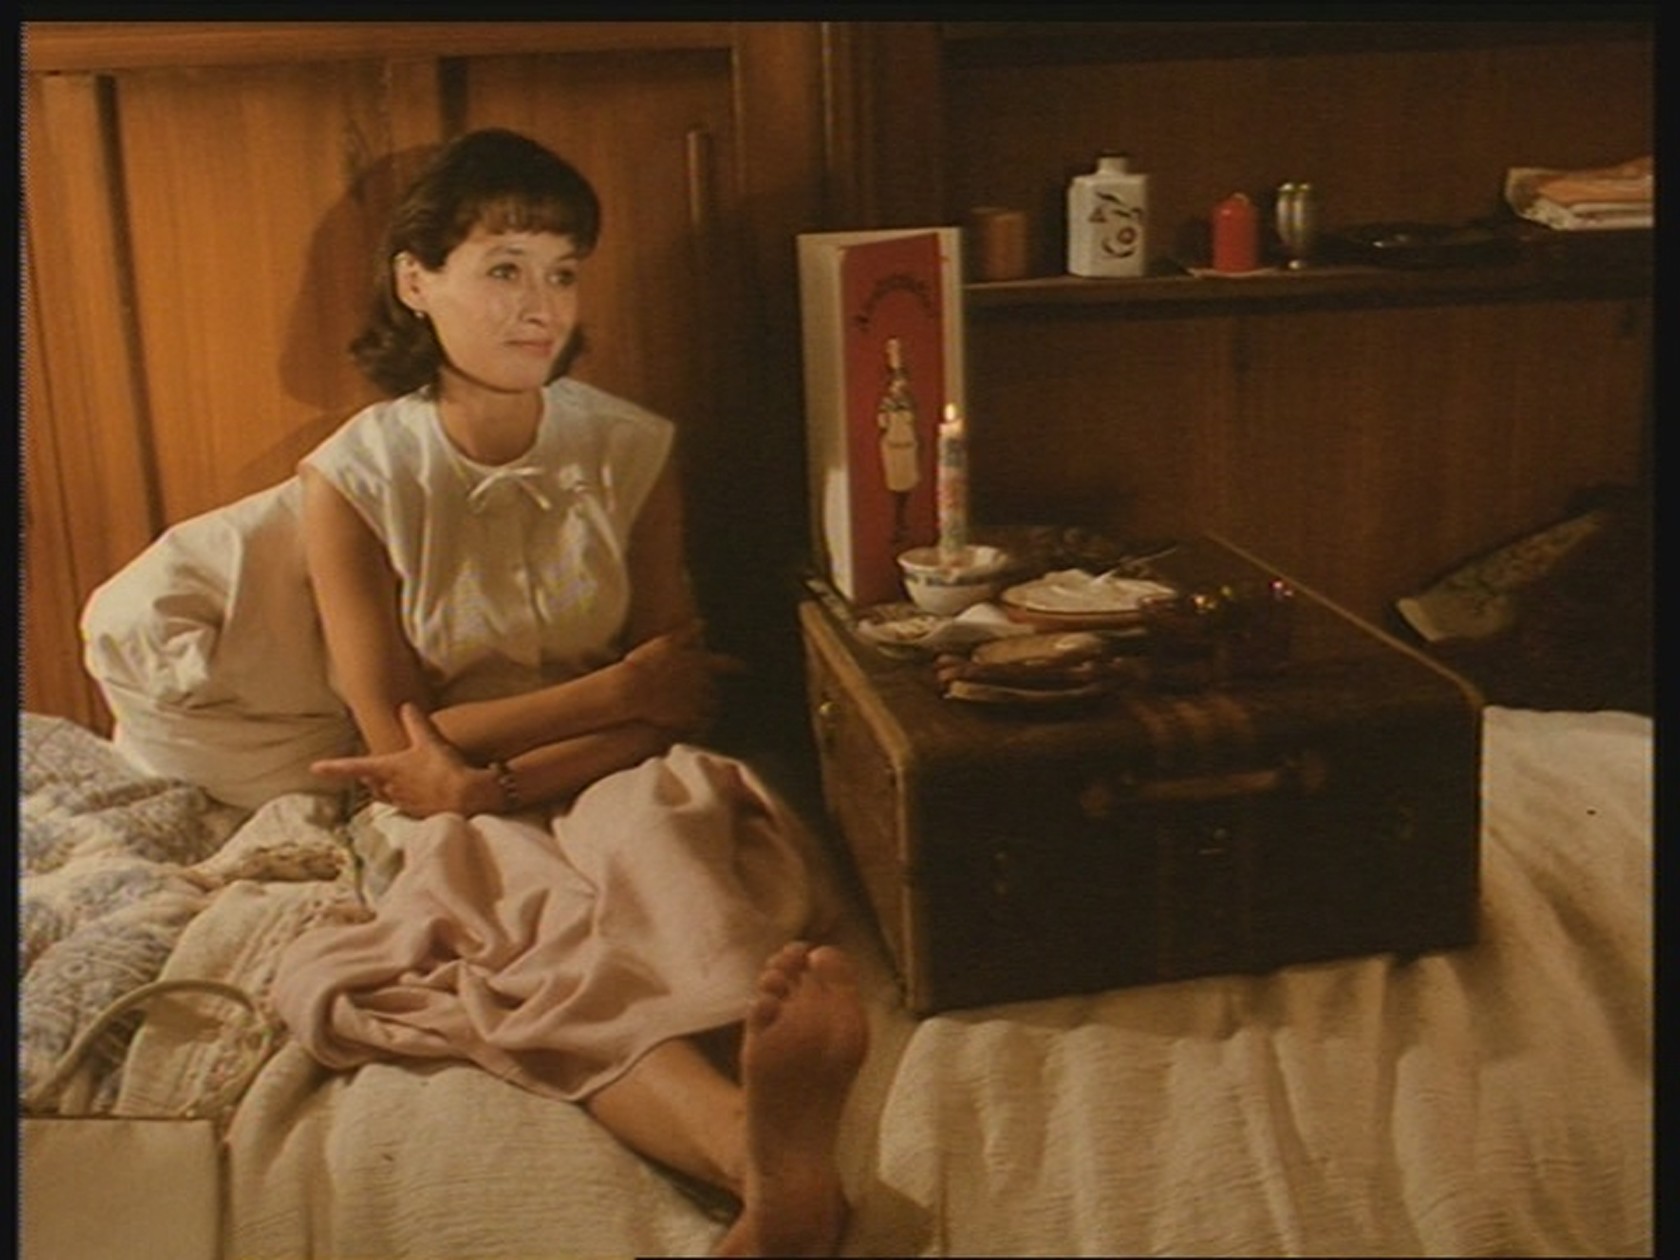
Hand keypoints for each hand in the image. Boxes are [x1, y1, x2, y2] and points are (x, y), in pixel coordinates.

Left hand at [312, 703, 490, 817]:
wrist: (466, 798)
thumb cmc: (443, 768)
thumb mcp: (429, 741)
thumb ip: (415, 723)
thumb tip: (406, 706)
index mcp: (387, 769)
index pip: (353, 767)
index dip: (332, 767)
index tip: (315, 768)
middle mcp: (389, 787)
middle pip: (370, 783)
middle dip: (369, 776)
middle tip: (370, 770)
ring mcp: (402, 802)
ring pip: (385, 794)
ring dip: (386, 787)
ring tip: (395, 779)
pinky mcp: (417, 812)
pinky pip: (403, 804)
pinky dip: (406, 796)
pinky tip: (418, 792)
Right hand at [621, 623, 745, 735]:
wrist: (630, 690)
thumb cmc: (644, 664)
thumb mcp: (666, 642)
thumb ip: (687, 633)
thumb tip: (702, 623)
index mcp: (699, 664)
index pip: (724, 664)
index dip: (735, 665)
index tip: (745, 667)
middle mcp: (701, 684)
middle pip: (715, 689)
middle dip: (713, 690)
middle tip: (713, 693)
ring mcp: (695, 703)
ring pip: (710, 707)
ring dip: (709, 708)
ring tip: (706, 711)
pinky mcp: (687, 720)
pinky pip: (701, 724)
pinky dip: (701, 724)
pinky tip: (698, 726)